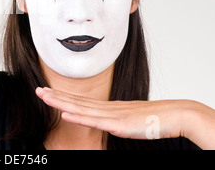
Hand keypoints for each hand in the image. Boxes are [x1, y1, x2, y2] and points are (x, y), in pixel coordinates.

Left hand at [36, 87, 188, 139]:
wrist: (177, 115)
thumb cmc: (157, 118)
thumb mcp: (132, 119)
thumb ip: (118, 119)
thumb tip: (109, 122)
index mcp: (110, 107)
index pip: (81, 100)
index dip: (63, 96)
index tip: (48, 92)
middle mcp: (108, 108)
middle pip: (77, 100)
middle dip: (55, 95)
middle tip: (37, 89)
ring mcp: (112, 115)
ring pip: (81, 107)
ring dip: (60, 102)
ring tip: (43, 96)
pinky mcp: (119, 124)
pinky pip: (94, 121)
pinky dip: (78, 116)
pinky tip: (64, 113)